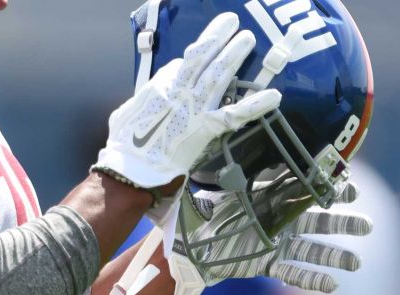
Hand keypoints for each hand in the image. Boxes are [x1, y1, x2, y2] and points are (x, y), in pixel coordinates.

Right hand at [92, 12, 281, 214]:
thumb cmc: (125, 144)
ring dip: (234, 55)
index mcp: (160, 87)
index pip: (180, 66)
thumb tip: (156, 89)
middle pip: (201, 57)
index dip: (190, 62)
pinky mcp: (207, 128)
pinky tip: (274, 95)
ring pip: (218, 75)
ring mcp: (195, 108)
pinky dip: (255, 104)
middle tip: (233, 22)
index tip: (195, 62)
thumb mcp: (127, 111)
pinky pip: (234, 113)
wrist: (133, 168)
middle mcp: (179, 91)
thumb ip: (145, 97)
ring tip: (247, 39)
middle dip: (217, 37)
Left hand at [180, 182, 371, 292]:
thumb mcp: (212, 195)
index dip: (327, 193)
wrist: (184, 242)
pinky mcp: (265, 264)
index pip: (303, 193)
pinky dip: (310, 279)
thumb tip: (228, 162)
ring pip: (309, 249)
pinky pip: (291, 272)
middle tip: (367, 226)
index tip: (351, 190)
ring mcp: (272, 244)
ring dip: (333, 255)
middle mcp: (275, 220)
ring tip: (356, 262)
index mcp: (266, 199)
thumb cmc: (198, 214)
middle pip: (315, 221)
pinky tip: (331, 284)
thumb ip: (224, 183)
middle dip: (341, 223)